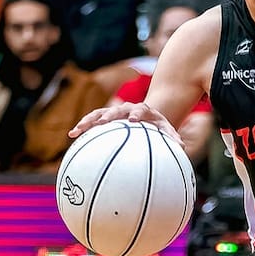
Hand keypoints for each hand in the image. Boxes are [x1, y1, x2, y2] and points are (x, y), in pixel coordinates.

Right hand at [68, 99, 182, 145]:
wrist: (147, 114)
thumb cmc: (157, 125)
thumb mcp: (166, 129)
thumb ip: (173, 136)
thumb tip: (182, 146)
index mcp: (143, 110)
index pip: (139, 110)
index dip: (135, 114)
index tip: (132, 120)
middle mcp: (127, 108)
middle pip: (116, 110)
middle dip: (108, 115)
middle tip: (100, 123)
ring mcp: (114, 112)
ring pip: (98, 113)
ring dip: (87, 121)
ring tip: (75, 131)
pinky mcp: (104, 116)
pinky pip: (92, 120)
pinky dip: (83, 126)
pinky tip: (72, 135)